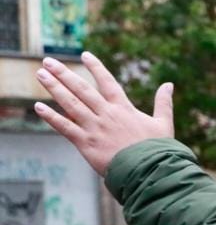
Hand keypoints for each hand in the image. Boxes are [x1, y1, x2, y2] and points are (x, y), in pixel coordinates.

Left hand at [34, 53, 173, 175]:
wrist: (149, 170)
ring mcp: (94, 127)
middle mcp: (106, 114)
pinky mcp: (86, 143)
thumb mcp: (164, 123)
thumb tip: (169, 84)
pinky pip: (65, 127)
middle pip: (82, 89)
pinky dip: (51, 117)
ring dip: (54, 88)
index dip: (96, 67)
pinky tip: (38, 107)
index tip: (84, 55)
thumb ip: (164, 103)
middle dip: (64, 74)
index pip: (107, 82)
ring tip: (41, 75)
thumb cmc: (158, 149)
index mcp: (123, 108)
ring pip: (70, 103)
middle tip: (48, 61)